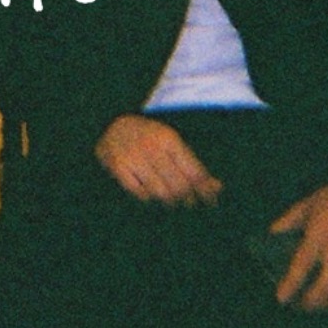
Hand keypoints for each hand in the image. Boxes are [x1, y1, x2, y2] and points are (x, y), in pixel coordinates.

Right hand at [95, 114, 222, 206]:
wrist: (109, 125)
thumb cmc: (147, 137)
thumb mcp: (171, 143)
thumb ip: (193, 165)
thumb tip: (218, 189)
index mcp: (168, 137)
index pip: (194, 173)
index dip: (205, 191)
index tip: (210, 202)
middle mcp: (151, 145)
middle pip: (179, 186)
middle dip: (186, 198)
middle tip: (187, 202)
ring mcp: (134, 156)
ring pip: (160, 193)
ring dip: (168, 200)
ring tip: (170, 200)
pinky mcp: (118, 166)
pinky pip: (140, 194)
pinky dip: (147, 197)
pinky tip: (149, 192)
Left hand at [272, 186, 327, 310]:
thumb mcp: (307, 204)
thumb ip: (289, 220)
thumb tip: (272, 232)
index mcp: (319, 234)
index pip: (302, 265)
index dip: (290, 285)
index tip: (281, 299)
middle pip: (325, 287)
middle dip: (312, 303)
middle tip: (301, 306)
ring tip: (319, 306)